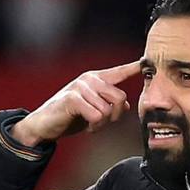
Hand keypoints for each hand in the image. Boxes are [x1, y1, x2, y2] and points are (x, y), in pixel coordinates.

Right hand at [11, 61, 140, 145]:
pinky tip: (86, 126)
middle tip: (102, 123)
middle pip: (120, 97)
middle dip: (115, 116)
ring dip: (102, 124)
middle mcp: (90, 79)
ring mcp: (81, 87)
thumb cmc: (70, 117)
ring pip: (108, 110)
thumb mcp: (94, 110)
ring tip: (91, 124)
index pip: (119, 72)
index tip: (144, 62)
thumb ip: (109, 105)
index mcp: (96, 80)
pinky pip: (97, 116)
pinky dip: (94, 126)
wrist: (45, 125)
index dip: (132, 68)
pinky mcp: (73, 98)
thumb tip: (126, 104)